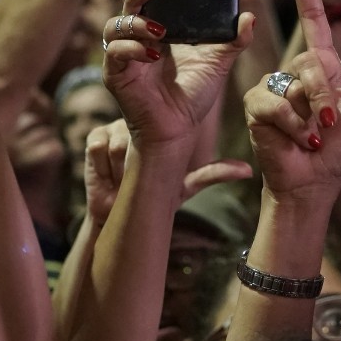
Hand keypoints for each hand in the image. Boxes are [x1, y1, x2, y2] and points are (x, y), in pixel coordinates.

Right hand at [84, 118, 250, 227]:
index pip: (158, 124)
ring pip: (118, 142)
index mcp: (156, 130)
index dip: (157, 139)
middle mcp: (134, 124)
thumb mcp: (186, 185)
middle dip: (136, 160)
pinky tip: (111, 181)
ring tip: (125, 183)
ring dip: (121, 169)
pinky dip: (106, 169)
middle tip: (139, 178)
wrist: (121, 216)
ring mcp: (112, 129)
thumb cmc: (157, 199)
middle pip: (135, 131)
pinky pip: (99, 148)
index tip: (160, 159)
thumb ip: (214, 174)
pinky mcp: (93, 141)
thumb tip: (247, 170)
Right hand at [101, 0, 253, 145]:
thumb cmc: (193, 95)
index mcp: (155, 28)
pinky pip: (116, 52)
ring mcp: (122, 55)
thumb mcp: (218, 61)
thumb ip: (234, 39)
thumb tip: (248, 15)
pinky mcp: (116, 74)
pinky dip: (133, 49)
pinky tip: (153, 54)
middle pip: (123, 4)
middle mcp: (135, 38)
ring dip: (136, 23)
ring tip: (158, 29)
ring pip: (116, 25)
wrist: (179, 129)